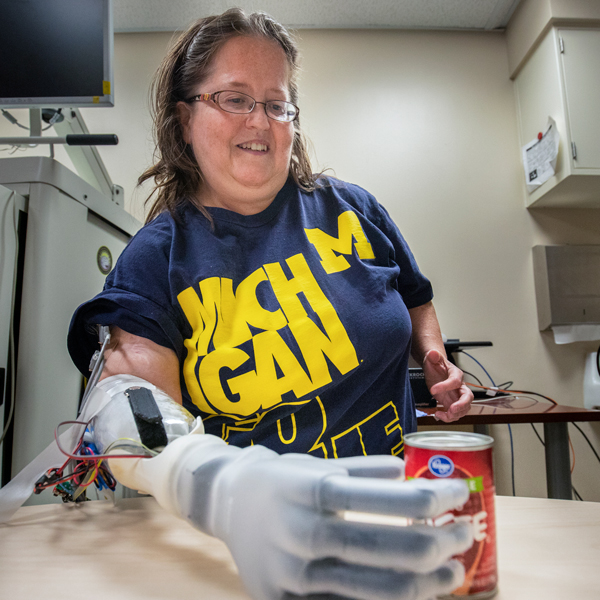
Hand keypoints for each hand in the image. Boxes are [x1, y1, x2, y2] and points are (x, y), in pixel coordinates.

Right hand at [118, 435, 473, 599]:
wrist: (226, 502)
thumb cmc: (280, 478)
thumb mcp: (318, 463)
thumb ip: (364, 470)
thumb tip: (408, 473)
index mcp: (313, 489)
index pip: (386, 499)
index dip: (431, 501)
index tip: (459, 495)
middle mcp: (304, 532)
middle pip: (389, 549)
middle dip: (439, 543)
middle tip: (465, 535)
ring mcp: (294, 574)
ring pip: (376, 589)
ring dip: (426, 583)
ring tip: (453, 572)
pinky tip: (413, 592)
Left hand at [422, 349, 473, 421]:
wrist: (435, 370)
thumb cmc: (436, 365)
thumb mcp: (432, 359)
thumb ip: (433, 356)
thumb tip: (433, 353)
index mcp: (456, 374)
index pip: (455, 381)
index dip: (445, 386)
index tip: (432, 389)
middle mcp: (460, 386)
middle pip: (468, 397)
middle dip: (461, 405)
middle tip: (451, 409)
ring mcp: (457, 396)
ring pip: (464, 408)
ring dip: (455, 414)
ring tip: (442, 414)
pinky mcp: (453, 403)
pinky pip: (455, 414)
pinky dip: (448, 417)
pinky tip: (438, 414)